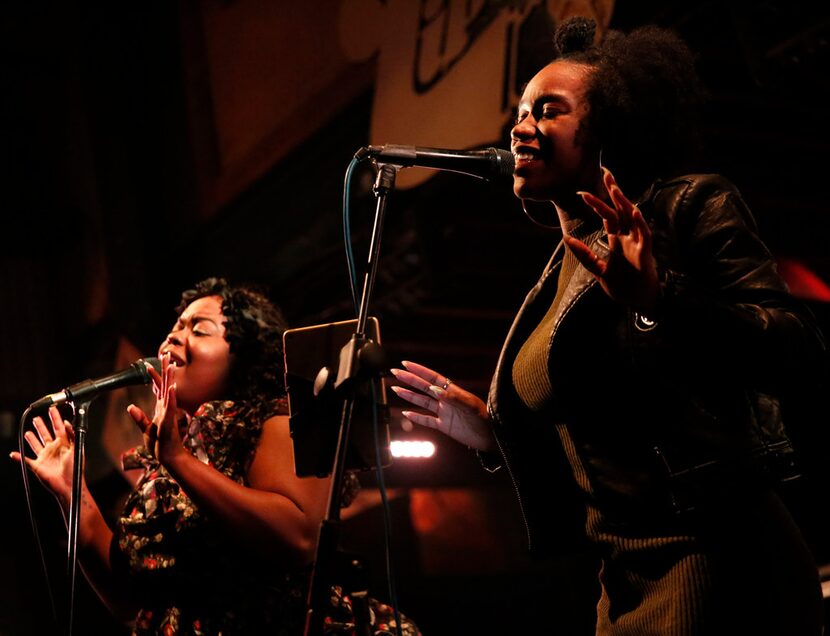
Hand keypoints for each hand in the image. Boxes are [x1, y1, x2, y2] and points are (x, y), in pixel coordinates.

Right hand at [10, 406, 75, 504]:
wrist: (69, 485)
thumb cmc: (75, 469)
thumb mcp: (77, 449)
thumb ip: (73, 435)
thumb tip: (67, 423)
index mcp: (64, 444)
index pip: (58, 427)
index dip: (55, 418)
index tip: (52, 408)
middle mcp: (54, 449)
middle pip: (46, 434)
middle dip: (42, 426)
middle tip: (37, 417)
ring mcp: (45, 457)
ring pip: (36, 445)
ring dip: (31, 438)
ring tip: (28, 432)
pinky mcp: (37, 466)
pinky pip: (26, 460)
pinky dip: (18, 457)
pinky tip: (13, 454)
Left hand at [127, 353, 185, 463]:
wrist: (168, 456)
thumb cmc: (159, 444)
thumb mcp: (146, 429)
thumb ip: (139, 417)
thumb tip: (130, 406)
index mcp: (161, 408)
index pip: (158, 388)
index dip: (154, 376)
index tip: (149, 364)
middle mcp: (166, 407)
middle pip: (166, 384)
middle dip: (166, 369)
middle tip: (167, 355)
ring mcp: (169, 412)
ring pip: (169, 391)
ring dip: (170, 378)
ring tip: (171, 365)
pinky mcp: (170, 420)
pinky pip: (170, 406)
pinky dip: (171, 396)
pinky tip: (171, 386)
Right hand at [390, 361, 493, 451]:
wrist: (492, 437)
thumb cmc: (485, 419)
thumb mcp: (471, 407)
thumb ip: (453, 398)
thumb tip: (434, 389)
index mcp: (453, 391)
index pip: (432, 377)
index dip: (418, 370)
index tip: (405, 364)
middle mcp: (446, 400)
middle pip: (424, 387)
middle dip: (409, 379)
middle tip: (394, 372)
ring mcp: (445, 413)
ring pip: (422, 402)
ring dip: (409, 395)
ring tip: (395, 389)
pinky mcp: (445, 426)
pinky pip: (427, 420)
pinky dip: (416, 417)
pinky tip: (405, 412)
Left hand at [566, 167, 658, 311]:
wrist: (639, 302)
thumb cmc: (622, 286)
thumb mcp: (599, 270)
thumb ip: (585, 255)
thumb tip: (567, 239)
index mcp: (617, 240)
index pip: (607, 215)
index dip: (597, 202)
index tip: (583, 191)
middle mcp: (628, 238)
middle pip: (620, 210)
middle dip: (613, 192)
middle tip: (605, 172)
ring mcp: (637, 244)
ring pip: (632, 218)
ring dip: (624, 203)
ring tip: (614, 188)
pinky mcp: (645, 253)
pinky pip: (644, 235)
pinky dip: (640, 224)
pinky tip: (634, 212)